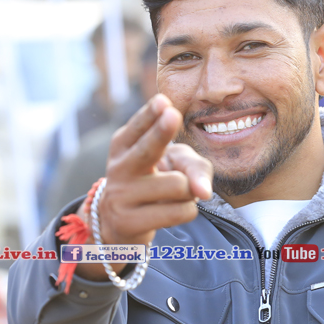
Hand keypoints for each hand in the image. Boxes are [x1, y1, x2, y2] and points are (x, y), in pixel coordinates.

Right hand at [75, 94, 212, 279]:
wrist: (119, 222)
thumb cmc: (153, 182)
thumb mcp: (172, 165)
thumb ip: (194, 166)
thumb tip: (204, 192)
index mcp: (124, 144)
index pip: (139, 125)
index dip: (152, 114)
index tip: (163, 101)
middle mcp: (119, 167)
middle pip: (148, 148)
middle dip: (161, 132)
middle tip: (173, 115)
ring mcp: (122, 196)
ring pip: (179, 185)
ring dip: (189, 190)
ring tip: (176, 194)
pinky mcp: (129, 223)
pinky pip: (180, 211)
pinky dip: (187, 210)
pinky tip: (172, 211)